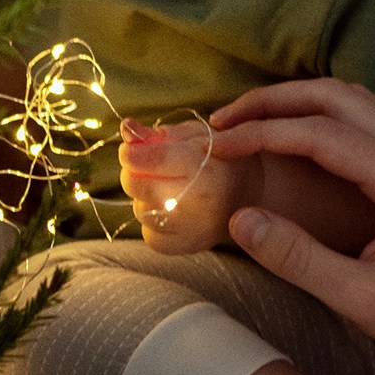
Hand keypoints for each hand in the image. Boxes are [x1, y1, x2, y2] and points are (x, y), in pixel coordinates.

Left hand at [119, 120, 238, 250]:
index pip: (154, 160)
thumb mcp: (197, 136)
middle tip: (147, 165)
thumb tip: (127, 127)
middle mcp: (198, 204)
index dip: (132, 152)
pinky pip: (147, 230)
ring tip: (169, 188)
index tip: (128, 148)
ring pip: (139, 208)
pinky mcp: (179, 247)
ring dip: (144, 196)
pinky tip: (171, 209)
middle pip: (137, 186)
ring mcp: (189, 231)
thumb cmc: (220, 159)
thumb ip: (160, 134)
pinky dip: (152, 217)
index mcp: (206, 170)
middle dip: (133, 171)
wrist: (247, 196)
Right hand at [207, 79, 374, 374]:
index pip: (321, 135)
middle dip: (277, 100)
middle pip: (339, 98)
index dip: (263, 133)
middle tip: (227, 117)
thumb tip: (242, 219)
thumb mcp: (358, 299)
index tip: (218, 145)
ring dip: (307, 100)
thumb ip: (297, 257)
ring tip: (258, 116)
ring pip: (361, 101)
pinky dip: (337, 112)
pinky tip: (312, 131)